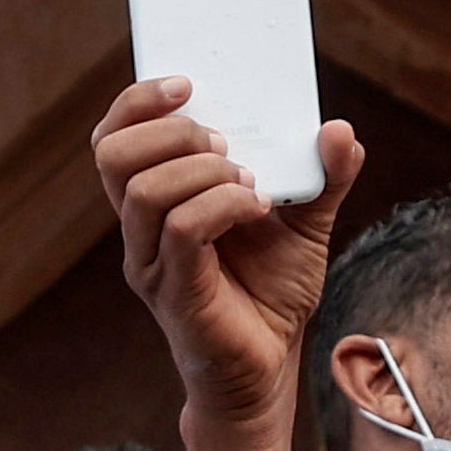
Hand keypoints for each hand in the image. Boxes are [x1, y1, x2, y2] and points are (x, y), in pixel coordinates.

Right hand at [92, 78, 361, 424]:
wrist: (268, 367)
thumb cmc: (271, 294)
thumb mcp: (308, 222)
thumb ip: (325, 175)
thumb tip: (338, 130)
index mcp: (156, 203)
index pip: (114, 140)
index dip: (137, 102)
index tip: (187, 84)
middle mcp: (140, 230)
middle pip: (112, 156)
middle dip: (172, 131)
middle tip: (225, 143)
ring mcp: (151, 261)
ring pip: (144, 190)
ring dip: (204, 170)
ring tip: (249, 183)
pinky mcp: (174, 289)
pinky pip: (183, 228)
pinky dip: (224, 204)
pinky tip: (257, 208)